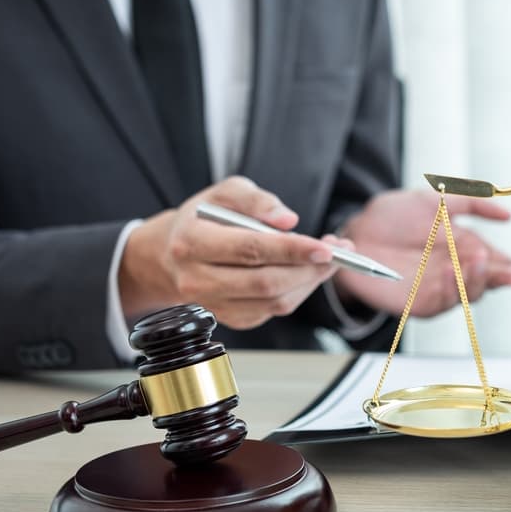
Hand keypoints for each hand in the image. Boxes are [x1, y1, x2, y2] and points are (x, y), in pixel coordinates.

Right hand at [120, 176, 348, 328]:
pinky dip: (298, 293)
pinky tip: (307, 273)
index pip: (250, 249)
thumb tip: (288, 221)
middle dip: (309, 269)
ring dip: (309, 282)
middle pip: (265, 282)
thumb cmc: (203, 218)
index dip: (292, 250)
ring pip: (273, 302)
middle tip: (338, 252)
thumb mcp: (225, 193)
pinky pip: (273, 311)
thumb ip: (257, 200)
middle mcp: (197, 279)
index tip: (326, 247)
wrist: (172, 254)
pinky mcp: (229, 319)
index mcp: (191, 242)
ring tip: (329, 260)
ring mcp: (212, 304)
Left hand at [332, 189, 510, 316]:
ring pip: (470, 293)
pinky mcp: (419, 303)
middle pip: (492, 282)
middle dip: (507, 280)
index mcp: (467, 249)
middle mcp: (458, 272)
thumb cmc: (393, 216)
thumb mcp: (437, 200)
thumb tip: (508, 213)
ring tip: (476, 259)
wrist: (357, 231)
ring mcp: (440, 289)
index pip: (504, 266)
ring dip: (477, 280)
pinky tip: (450, 272)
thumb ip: (472, 203)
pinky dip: (450, 288)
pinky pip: (442, 301)